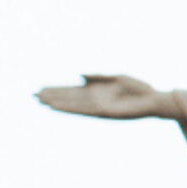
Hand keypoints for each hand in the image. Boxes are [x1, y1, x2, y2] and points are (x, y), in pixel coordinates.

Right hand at [36, 74, 167, 119]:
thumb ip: (98, 76)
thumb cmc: (138, 88)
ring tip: (40, 100)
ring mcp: (97, 107)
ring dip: (57, 103)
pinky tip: (58, 106)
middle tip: (33, 95)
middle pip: (69, 98)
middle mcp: (95, 100)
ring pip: (72, 105)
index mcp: (97, 91)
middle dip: (53, 96)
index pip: (73, 91)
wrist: (154, 99)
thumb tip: (79, 75)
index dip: (58, 90)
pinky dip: (69, 108)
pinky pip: (82, 109)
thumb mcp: (116, 77)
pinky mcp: (103, 112)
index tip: (42, 88)